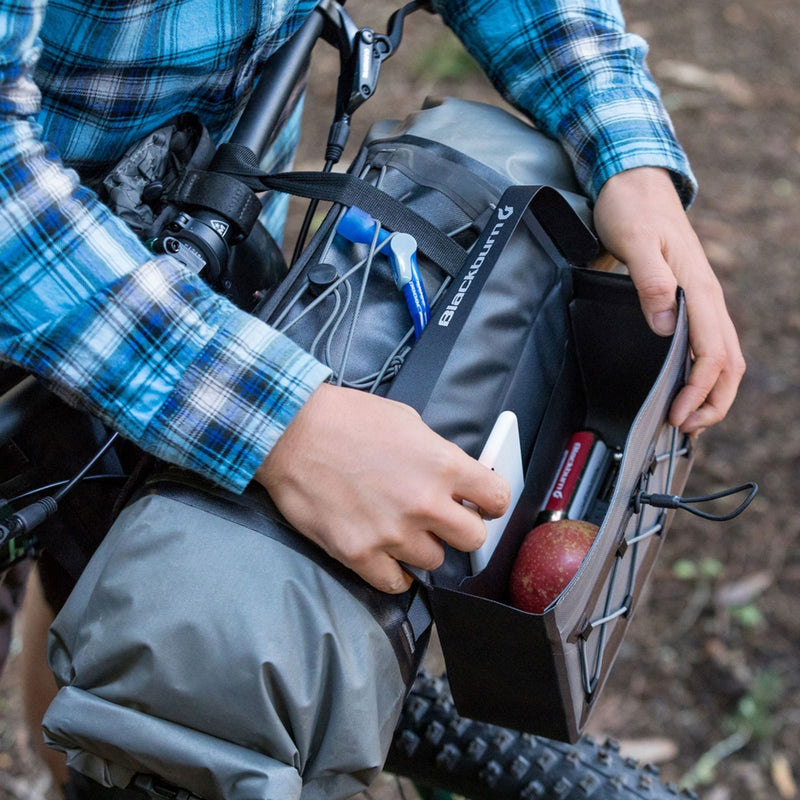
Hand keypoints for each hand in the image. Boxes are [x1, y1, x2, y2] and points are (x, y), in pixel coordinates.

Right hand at [255, 383, 509, 592]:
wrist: (291, 432)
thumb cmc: (348, 419)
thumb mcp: (408, 422)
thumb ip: (439, 456)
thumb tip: (457, 480)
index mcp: (443, 465)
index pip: (497, 499)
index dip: (490, 503)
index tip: (479, 504)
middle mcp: (424, 504)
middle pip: (473, 539)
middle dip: (460, 529)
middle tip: (439, 520)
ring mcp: (392, 533)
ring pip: (433, 561)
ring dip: (421, 548)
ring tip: (398, 528)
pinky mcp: (359, 553)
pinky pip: (395, 583)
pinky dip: (392, 572)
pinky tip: (383, 553)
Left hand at [593, 167, 744, 432]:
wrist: (635, 185)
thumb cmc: (633, 211)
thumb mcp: (635, 242)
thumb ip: (651, 282)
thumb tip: (666, 326)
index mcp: (700, 290)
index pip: (712, 354)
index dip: (698, 391)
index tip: (677, 416)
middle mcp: (708, 298)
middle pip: (728, 364)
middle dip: (712, 402)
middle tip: (684, 429)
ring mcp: (702, 300)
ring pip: (723, 357)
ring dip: (710, 393)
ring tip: (688, 420)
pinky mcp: (690, 301)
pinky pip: (707, 345)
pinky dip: (703, 375)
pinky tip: (685, 387)